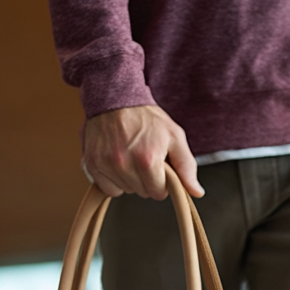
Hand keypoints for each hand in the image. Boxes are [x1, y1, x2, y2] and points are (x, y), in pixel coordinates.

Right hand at [82, 105, 204, 199]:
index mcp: (147, 160)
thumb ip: (187, 167)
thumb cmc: (147, 117)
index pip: (158, 193)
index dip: (162, 181)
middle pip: (142, 192)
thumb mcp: (174, 137)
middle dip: (147, 180)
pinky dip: (113, 179)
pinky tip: (117, 161)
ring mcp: (105, 164)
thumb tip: (197, 193)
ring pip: (125, 190)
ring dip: (130, 179)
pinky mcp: (92, 163)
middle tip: (144, 157)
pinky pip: (108, 188)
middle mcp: (124, 164)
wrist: (115, 97)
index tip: (159, 165)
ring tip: (130, 155)